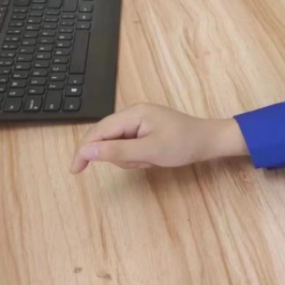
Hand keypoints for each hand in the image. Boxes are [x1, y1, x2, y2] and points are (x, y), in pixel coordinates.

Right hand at [69, 104, 248, 172]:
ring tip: (152, 160)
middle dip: (119, 156)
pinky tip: (154, 158)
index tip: (75, 170)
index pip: (98, 131)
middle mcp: (133, 114)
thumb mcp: (149, 151)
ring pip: (118, 146)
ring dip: (131, 159)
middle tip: (143, 162)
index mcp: (132, 114)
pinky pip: (130, 146)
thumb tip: (87, 150)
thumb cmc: (183, 144)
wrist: (209, 142)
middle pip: (107, 138)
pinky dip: (138, 157)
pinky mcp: (145, 130)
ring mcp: (140, 122)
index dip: (84, 150)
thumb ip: (117, 151)